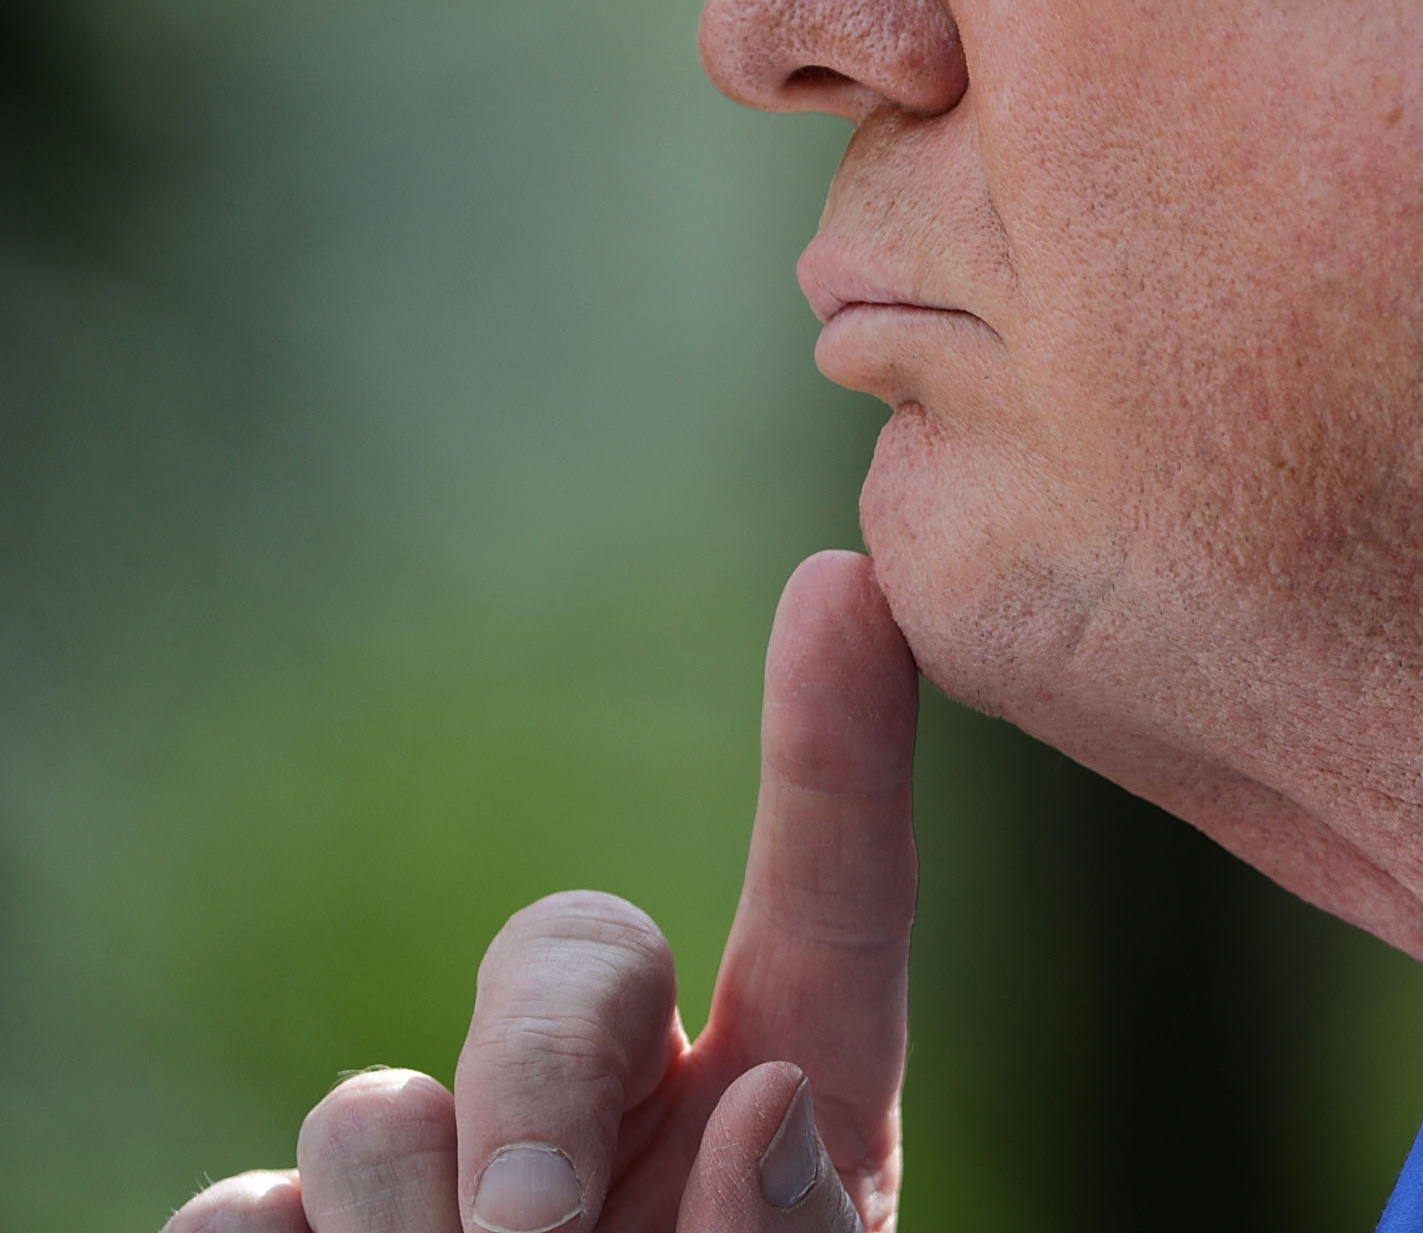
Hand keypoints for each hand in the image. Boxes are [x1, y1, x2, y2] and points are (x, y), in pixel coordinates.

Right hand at [166, 551, 921, 1232]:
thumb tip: (765, 1102)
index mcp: (788, 1106)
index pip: (832, 903)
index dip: (840, 741)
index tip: (847, 582)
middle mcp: (623, 1109)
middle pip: (568, 956)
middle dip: (542, 1070)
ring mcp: (446, 1176)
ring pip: (387, 1098)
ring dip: (415, 1217)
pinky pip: (246, 1213)